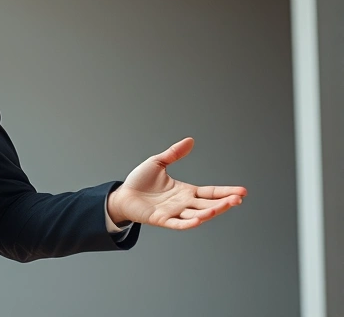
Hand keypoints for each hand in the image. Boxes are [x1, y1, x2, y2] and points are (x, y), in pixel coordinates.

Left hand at [107, 138, 245, 229]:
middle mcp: (183, 204)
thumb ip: (174, 153)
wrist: (122, 194)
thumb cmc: (139, 181)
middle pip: (209, 204)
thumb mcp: (158, 163)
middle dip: (224, 202)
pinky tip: (200, 219)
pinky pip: (178, 223)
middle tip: (239, 199)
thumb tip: (190, 140)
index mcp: (186, 191)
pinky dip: (189, 222)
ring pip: (197, 214)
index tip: (243, 192)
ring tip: (223, 206)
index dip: (226, 192)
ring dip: (210, 212)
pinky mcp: (162, 220)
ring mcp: (174, 213)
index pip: (210, 192)